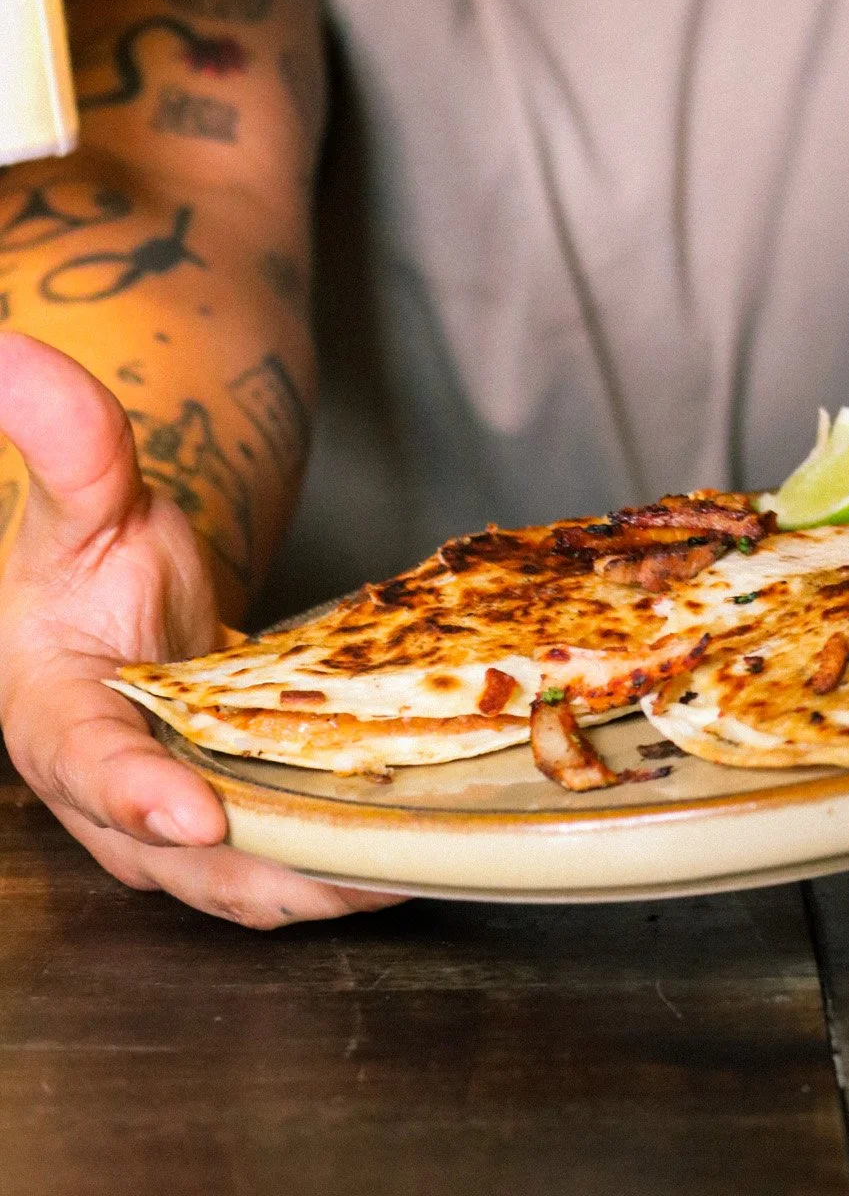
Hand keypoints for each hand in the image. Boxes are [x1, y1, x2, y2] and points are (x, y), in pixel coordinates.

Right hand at [0, 332, 402, 925]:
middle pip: (181, 857)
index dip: (133, 793)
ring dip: (323, 882)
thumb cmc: (95, 557)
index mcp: (56, 716)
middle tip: (356, 866)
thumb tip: (8, 349)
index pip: (85, 762)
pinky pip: (287, 864)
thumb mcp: (87, 494)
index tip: (189, 812)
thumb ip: (67, 438)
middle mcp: (108, 795)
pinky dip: (347, 866)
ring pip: (244, 881)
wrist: (128, 603)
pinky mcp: (234, 828)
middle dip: (263, 871)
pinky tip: (422, 841)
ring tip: (412, 864)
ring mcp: (173, 826)